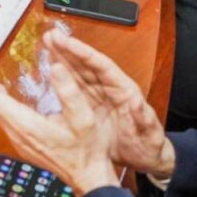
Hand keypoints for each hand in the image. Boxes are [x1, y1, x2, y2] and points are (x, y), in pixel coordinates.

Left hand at [0, 54, 118, 192]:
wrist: (87, 176)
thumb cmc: (86, 150)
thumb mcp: (84, 119)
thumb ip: (69, 93)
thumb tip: (56, 67)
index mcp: (26, 124)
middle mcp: (17, 132)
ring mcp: (18, 139)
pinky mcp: (22, 141)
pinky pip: (2, 117)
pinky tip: (0, 92)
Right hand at [42, 30, 174, 178]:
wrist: (142, 160)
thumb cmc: (148, 145)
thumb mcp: (149, 133)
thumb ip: (143, 117)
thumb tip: (137, 101)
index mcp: (123, 89)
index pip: (101, 65)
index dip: (83, 52)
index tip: (67, 42)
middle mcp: (109, 87)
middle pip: (86, 64)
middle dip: (68, 49)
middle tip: (50, 36)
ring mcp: (98, 96)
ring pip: (77, 72)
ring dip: (62, 58)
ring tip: (47, 43)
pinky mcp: (89, 107)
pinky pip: (72, 87)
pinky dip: (61, 77)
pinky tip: (51, 68)